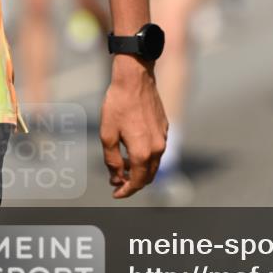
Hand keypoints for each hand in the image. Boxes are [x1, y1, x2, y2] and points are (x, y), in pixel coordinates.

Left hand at [100, 56, 167, 198]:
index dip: (126, 191)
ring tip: (123, 166)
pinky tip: (133, 149)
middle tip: (118, 182)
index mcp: (143, 152)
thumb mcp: (107, 135)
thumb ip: (112, 161)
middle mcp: (158, 147)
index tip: (115, 193)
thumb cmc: (118, 105)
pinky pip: (157, 149)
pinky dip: (146, 157)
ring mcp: (163, 136)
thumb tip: (117, 178)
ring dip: (140, 170)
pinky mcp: (165, 127)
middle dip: (134, 183)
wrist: (135, 79)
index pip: (138, 182)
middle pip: (149, 176)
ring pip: (154, 163)